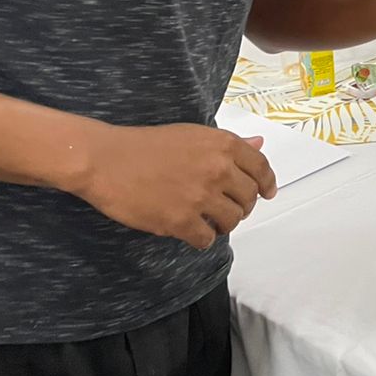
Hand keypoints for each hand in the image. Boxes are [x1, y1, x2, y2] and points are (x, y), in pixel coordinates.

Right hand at [71, 123, 276, 249]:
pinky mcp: (180, 221)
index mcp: (223, 145)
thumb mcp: (194, 135)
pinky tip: (191, 230)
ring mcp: (200, 196)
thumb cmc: (146, 145)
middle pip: (249, 198)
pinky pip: (206, 239)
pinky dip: (202, 238)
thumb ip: (229, 144)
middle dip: (242, 206)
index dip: (267, 183)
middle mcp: (218, 170)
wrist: (107, 161)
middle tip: (228, 208)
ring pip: (232, 221)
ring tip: (209, 220)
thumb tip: (258, 144)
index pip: (261, 168)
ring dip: (223, 224)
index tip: (268, 193)